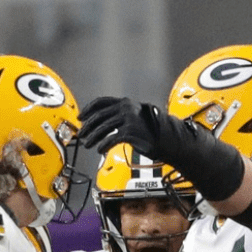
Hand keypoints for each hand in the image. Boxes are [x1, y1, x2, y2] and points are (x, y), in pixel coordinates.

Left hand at [78, 96, 245, 201]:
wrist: (170, 140)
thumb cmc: (153, 131)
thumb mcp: (136, 120)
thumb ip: (122, 118)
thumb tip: (104, 123)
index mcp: (126, 102)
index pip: (101, 102)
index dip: (88, 110)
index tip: (81, 118)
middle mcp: (126, 108)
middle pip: (99, 116)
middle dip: (88, 127)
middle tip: (81, 136)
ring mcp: (129, 119)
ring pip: (103, 128)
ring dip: (93, 137)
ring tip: (88, 145)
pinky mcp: (131, 132)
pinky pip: (112, 138)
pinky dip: (104, 144)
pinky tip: (100, 150)